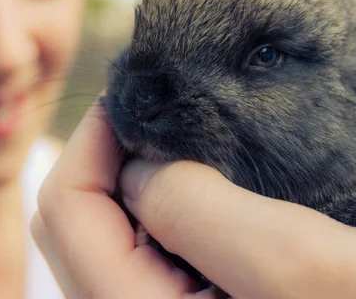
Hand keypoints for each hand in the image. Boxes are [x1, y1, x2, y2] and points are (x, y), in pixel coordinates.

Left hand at [32, 100, 355, 298]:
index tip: (130, 97)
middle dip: (106, 160)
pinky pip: (142, 251)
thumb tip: (135, 162)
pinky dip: (159, 208)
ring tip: (179, 150)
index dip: (91, 141)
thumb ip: (190, 206)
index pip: (66, 212)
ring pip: (105, 236)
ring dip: (131, 183)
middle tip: (154, 119)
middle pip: (73, 226)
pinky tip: (199, 189)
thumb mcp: (289, 258)